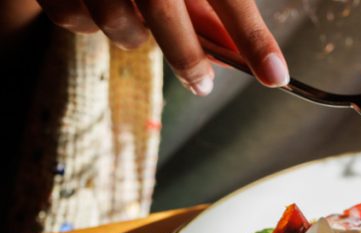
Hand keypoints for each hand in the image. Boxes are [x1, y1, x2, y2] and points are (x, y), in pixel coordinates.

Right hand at [37, 0, 287, 94]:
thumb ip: (207, 8)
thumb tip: (236, 54)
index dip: (251, 36)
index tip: (275, 76)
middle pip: (161, 8)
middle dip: (186, 56)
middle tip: (202, 84)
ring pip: (114, 20)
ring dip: (130, 34)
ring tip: (135, 19)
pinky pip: (72, 18)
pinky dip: (85, 22)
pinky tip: (93, 4)